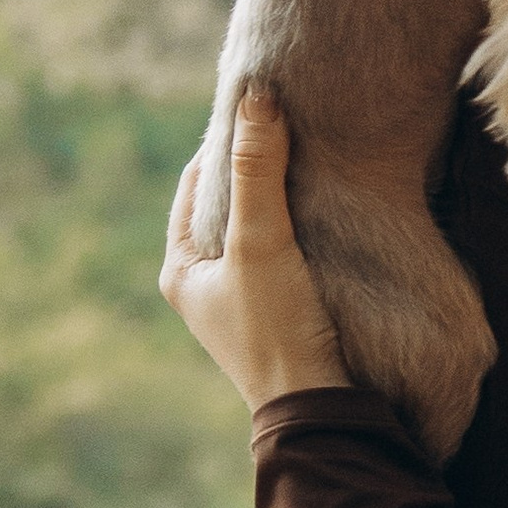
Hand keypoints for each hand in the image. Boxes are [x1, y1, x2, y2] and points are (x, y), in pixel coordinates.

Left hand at [160, 92, 349, 410]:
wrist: (320, 410)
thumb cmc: (277, 330)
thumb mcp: (263, 243)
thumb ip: (257, 171)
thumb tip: (256, 97)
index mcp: (180, 270)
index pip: (195, 183)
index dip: (226, 143)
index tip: (262, 109)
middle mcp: (204, 286)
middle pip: (225, 203)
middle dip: (255, 167)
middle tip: (292, 126)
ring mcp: (242, 302)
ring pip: (256, 228)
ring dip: (280, 197)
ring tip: (313, 160)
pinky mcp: (279, 314)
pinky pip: (283, 253)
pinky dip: (298, 227)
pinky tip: (327, 211)